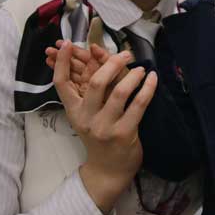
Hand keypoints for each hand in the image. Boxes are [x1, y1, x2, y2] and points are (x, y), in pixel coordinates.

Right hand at [52, 40, 156, 213]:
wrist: (108, 170)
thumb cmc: (99, 137)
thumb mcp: (87, 115)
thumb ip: (89, 89)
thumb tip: (94, 57)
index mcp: (74, 111)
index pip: (61, 84)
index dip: (62, 62)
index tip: (67, 43)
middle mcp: (87, 119)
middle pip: (96, 83)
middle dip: (111, 63)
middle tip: (125, 54)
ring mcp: (106, 127)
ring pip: (119, 93)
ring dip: (133, 76)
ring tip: (141, 69)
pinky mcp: (124, 133)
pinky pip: (138, 104)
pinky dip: (147, 88)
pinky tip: (152, 79)